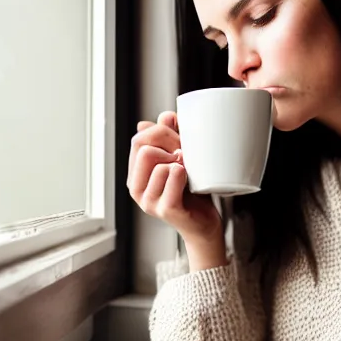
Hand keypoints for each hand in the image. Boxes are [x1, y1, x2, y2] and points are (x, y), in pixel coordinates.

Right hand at [127, 111, 223, 247]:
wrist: (204, 223)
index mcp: (135, 174)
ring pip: (158, 162)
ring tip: (189, 170)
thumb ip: (170, 136)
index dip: (162, 133)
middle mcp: (136, 188)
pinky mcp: (166, 209)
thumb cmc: (192, 191)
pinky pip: (172, 176)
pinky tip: (189, 179)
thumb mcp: (179, 158)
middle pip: (144, 148)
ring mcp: (149, 201)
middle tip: (186, 155)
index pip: (138, 139)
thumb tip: (165, 116)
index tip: (180, 141)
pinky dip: (184, 172)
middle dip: (170, 144)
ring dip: (180, 161)